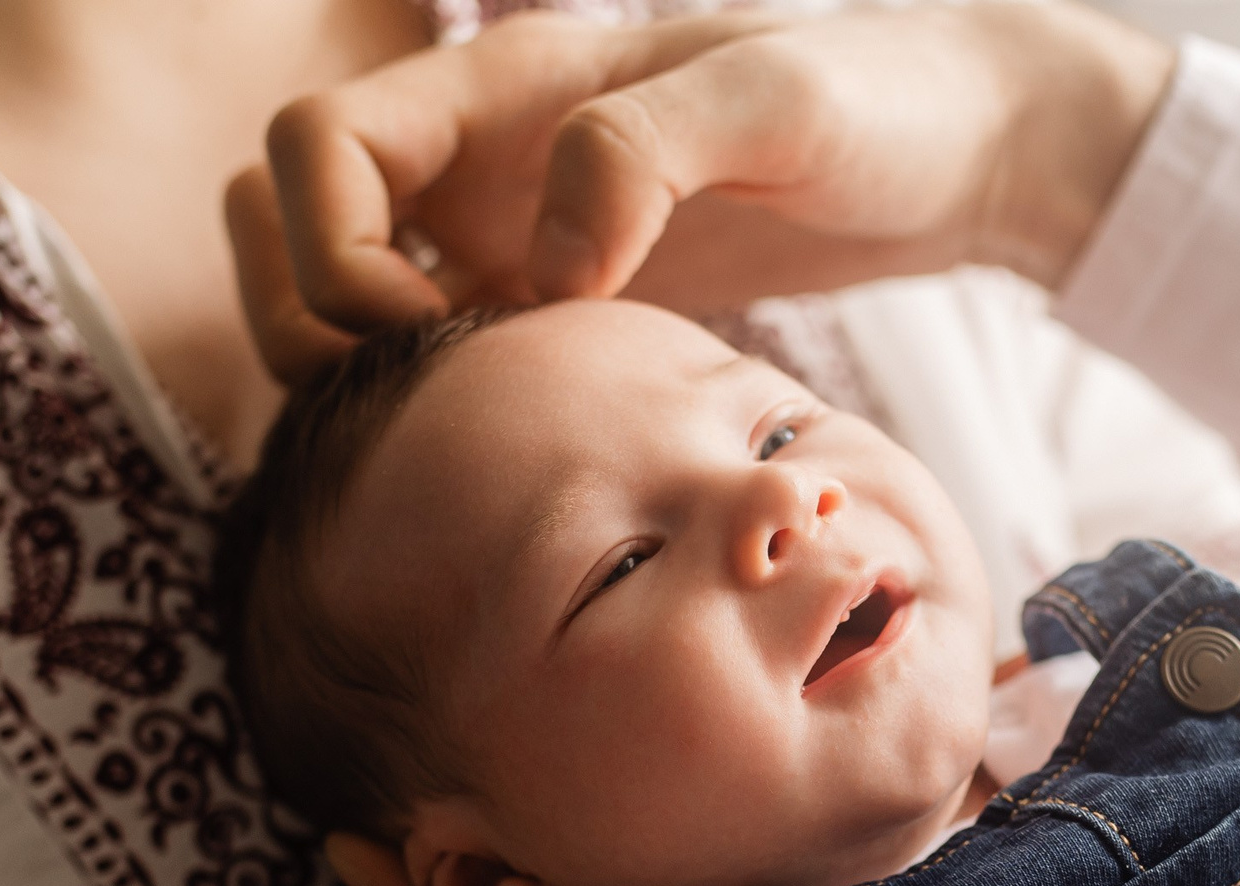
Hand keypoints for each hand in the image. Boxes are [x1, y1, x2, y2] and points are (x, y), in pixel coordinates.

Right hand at [231, 3, 1173, 362]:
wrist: (957, 151)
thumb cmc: (881, 101)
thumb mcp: (783, 100)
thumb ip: (650, 150)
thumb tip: (549, 262)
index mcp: (509, 83)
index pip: (316, 143)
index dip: (334, 247)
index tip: (439, 321)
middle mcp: (483, 157)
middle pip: (282, 220)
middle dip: (313, 319)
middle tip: (434, 393)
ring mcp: (509, 232)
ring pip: (340, 294)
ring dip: (357, 368)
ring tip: (476, 426)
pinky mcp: (554, 303)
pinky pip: (435, 350)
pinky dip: (435, 402)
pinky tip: (529, 449)